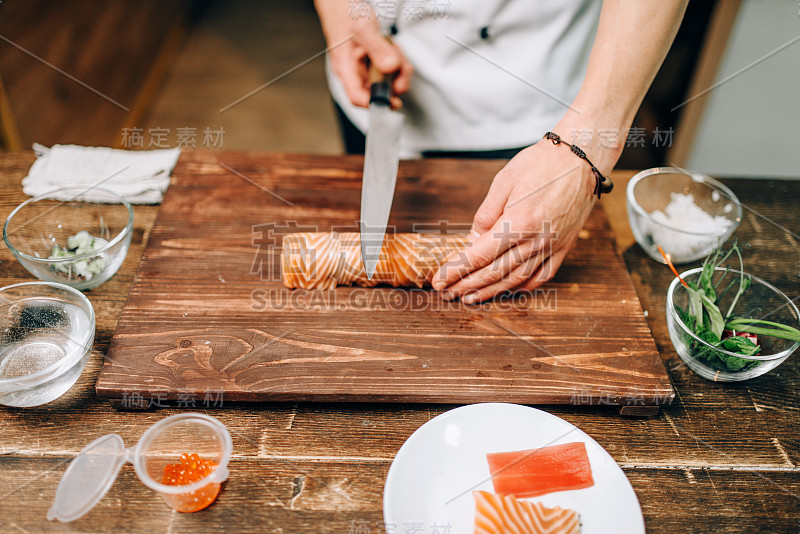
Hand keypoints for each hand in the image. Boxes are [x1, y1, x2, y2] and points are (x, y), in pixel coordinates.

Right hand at [315, 0, 412, 108]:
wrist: (341, 3)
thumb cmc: (344, 13)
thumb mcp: (363, 27)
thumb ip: (377, 48)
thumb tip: (391, 68)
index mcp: (345, 67)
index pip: (357, 97)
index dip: (375, 103)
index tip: (393, 101)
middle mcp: (354, 71)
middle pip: (376, 91)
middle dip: (393, 82)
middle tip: (401, 68)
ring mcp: (364, 68)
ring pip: (385, 81)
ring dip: (397, 69)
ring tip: (394, 50)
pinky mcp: (372, 62)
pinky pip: (388, 70)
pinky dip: (396, 61)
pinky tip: (391, 49)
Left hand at [431, 139, 598, 302]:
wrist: (582, 158)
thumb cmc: (541, 163)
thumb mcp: (504, 181)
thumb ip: (486, 214)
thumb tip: (472, 240)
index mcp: (517, 222)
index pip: (478, 255)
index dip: (456, 271)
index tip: (439, 281)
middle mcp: (536, 239)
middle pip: (494, 272)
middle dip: (466, 285)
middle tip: (447, 293)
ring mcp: (552, 246)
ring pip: (516, 279)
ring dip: (491, 292)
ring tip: (470, 297)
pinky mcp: (564, 246)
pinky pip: (543, 276)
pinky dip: (523, 287)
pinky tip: (508, 290)